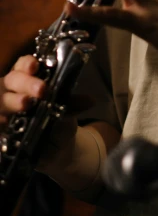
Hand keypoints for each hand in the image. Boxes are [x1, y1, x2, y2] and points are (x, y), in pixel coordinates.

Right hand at [0, 55, 78, 170]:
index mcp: (28, 81)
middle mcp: (13, 93)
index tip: (35, 66)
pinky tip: (6, 127)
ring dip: (12, 101)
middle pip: (11, 81)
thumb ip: (73, 104)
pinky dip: (2, 125)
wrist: (57, 150)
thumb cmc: (59, 122)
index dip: (27, 64)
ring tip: (25, 104)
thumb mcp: (67, 111)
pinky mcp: (2, 131)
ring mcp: (5, 112)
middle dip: (25, 83)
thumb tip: (90, 101)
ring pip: (1, 102)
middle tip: (41, 90)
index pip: (23, 66)